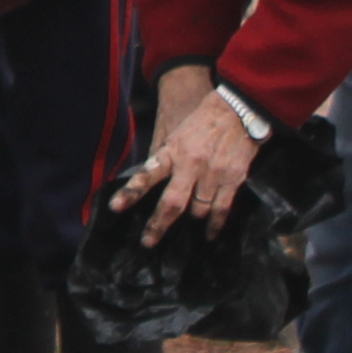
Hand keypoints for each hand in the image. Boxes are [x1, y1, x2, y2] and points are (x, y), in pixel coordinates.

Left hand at [114, 62, 259, 242]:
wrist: (236, 110)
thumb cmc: (200, 121)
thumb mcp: (174, 132)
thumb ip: (162, 156)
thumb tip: (148, 179)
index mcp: (172, 152)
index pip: (147, 175)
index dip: (130, 193)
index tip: (115, 208)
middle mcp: (190, 165)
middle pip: (172, 203)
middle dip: (158, 225)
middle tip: (148, 242)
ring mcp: (212, 174)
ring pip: (197, 210)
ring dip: (190, 220)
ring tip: (184, 229)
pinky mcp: (232, 179)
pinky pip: (221, 209)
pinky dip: (214, 225)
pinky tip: (209, 234)